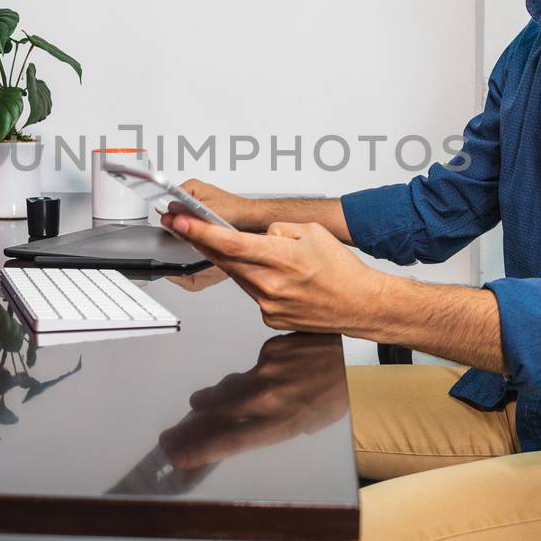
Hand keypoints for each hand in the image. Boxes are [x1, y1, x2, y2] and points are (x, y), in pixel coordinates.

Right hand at [158, 334, 347, 468]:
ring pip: (228, 390)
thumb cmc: (336, 397)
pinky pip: (250, 369)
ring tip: (195, 407)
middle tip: (168, 440)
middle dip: (190, 431)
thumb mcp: (309, 423)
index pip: (231, 441)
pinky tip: (257, 380)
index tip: (179, 457)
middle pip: (217, 418)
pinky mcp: (269, 350)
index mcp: (281, 423)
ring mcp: (266, 371)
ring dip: (209, 401)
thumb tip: (244, 426)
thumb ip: (274, 426)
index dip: (201, 450)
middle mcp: (269, 398)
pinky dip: (248, 378)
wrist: (353, 354)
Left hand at [161, 212, 383, 332]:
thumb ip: (277, 230)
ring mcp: (268, 305)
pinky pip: (252, 292)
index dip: (199, 231)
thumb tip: (257, 234)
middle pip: (224, 259)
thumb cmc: (343, 271)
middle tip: (182, 226)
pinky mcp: (269, 318)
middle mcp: (270, 284)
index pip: (229, 242)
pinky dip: (256, 280)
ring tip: (245, 249)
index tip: (179, 222)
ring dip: (233, 260)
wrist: (361, 304)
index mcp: (281, 258)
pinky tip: (274, 277)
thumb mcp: (311, 232)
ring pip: (238, 275)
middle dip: (201, 241)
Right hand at [174, 179, 256, 230]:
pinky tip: (201, 229)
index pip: (168, 197)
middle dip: (178, 219)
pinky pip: (190, 218)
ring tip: (197, 226)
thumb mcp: (206, 212)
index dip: (168, 211)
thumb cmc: (235, 210)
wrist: (249, 217)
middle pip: (174, 208)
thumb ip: (187, 213)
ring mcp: (197, 200)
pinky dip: (193, 225)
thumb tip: (169, 213)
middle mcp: (193, 191)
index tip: (168, 221)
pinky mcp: (202, 210)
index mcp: (191, 186)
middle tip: (186, 226)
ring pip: (182, 215)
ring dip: (186, 223)